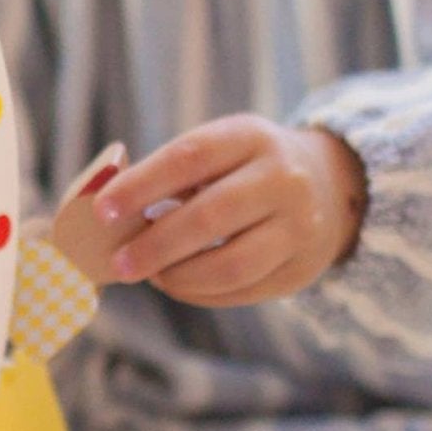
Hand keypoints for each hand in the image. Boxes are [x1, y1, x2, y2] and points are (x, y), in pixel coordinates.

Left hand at [93, 117, 365, 307]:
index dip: (141, 185)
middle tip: (120, 264)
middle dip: (156, 245)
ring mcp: (299, 226)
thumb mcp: (217, 149)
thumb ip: (164, 174)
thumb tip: (104, 213)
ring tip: (152, 275)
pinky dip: (200, 292)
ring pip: (231, 264)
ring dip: (179, 277)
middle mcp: (283, 178)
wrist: (328, 186)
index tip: (102, 211)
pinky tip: (178, 283)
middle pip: (210, 217)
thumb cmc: (243, 169)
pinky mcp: (300, 268)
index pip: (189, 157)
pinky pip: (242, 290)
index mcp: (250, 137)